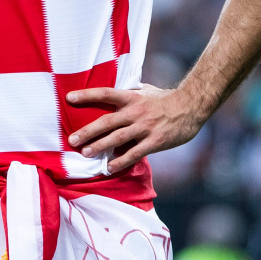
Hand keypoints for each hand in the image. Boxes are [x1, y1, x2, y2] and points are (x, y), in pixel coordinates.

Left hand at [65, 84, 205, 172]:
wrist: (191, 106)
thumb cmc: (165, 98)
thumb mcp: (145, 90)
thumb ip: (129, 93)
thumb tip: (113, 93)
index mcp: (131, 97)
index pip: (105, 93)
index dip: (86, 95)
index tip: (69, 98)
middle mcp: (135, 112)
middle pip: (107, 121)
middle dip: (88, 131)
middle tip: (72, 140)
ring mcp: (145, 127)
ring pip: (118, 138)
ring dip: (100, 146)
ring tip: (85, 153)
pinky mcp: (155, 141)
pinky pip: (135, 153)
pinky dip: (121, 161)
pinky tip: (109, 168)